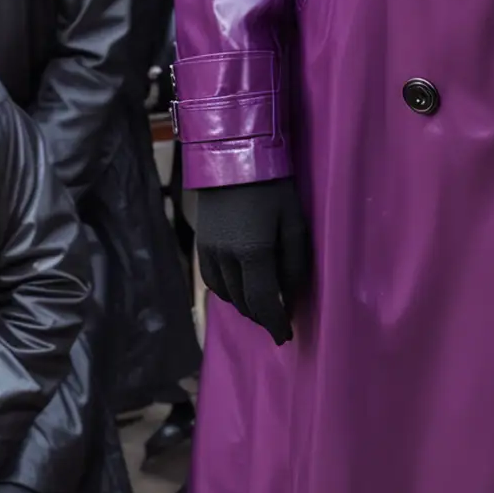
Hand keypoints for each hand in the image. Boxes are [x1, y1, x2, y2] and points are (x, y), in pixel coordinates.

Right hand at [196, 178, 309, 346]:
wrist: (233, 156)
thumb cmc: (272, 186)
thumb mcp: (293, 221)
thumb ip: (293, 261)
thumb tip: (289, 293)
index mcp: (252, 254)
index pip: (263, 303)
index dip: (274, 323)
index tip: (285, 336)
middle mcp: (225, 259)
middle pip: (243, 302)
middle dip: (261, 316)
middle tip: (277, 322)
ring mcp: (208, 252)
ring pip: (225, 294)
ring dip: (243, 305)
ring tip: (260, 307)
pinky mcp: (200, 244)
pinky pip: (211, 280)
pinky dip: (226, 292)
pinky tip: (238, 289)